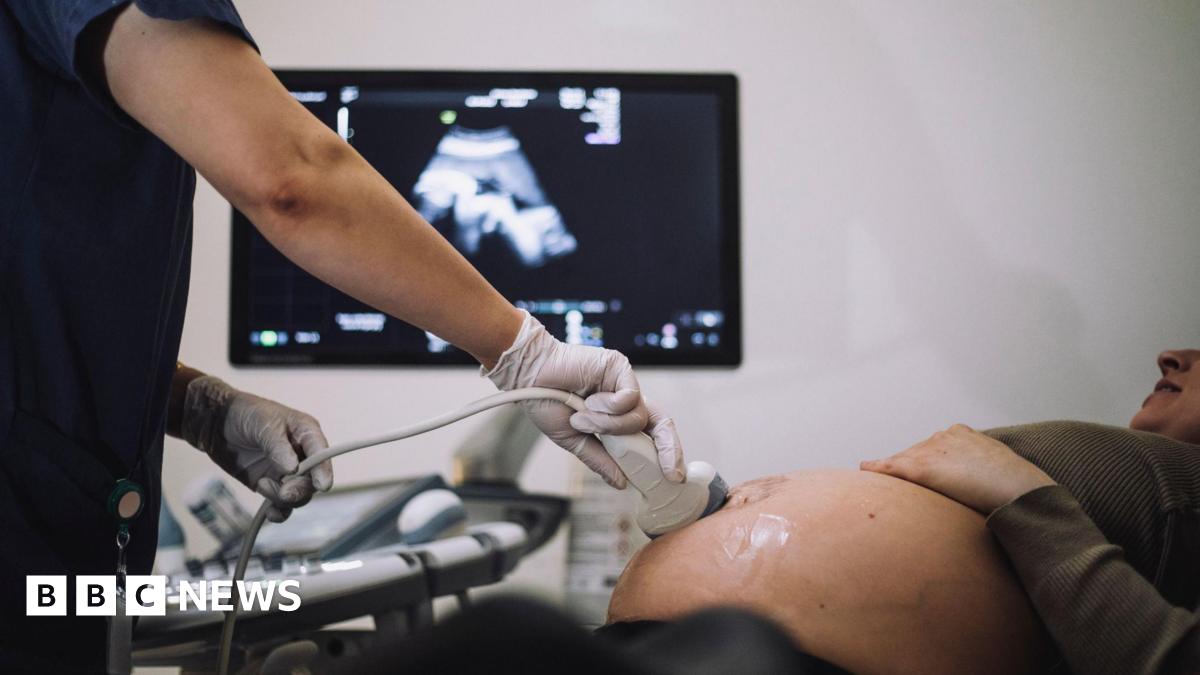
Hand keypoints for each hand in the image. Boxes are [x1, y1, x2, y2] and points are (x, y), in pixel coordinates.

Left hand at [181, 376, 333, 521]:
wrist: (217, 423)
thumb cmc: (246, 413)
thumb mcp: (264, 423)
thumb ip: (278, 446)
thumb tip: (293, 468)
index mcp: (306, 434)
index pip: (322, 454)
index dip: (324, 470)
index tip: (321, 486)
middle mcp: (301, 455)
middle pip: (312, 481)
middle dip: (299, 489)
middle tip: (284, 492)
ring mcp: (286, 472)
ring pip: (298, 495)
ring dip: (284, 499)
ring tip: (262, 486)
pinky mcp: (271, 484)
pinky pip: (282, 504)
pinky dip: (279, 512)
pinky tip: (271, 513)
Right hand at [484, 311, 683, 488]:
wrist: (529, 375)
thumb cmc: (546, 402)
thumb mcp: (574, 441)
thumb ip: (600, 459)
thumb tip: (622, 483)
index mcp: (617, 417)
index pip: (650, 436)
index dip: (666, 455)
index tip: (671, 478)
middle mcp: (625, 399)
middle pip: (662, 424)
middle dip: (670, 449)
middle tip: (671, 471)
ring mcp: (624, 383)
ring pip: (639, 417)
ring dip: (609, 426)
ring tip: (582, 419)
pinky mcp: (620, 367)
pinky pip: (629, 397)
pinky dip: (608, 407)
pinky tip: (587, 402)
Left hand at [860, 424, 1054, 512]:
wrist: (1020, 489)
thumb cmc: (1015, 485)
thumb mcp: (997, 469)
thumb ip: (981, 469)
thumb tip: (980, 483)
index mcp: (961, 433)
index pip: (932, 447)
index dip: (925, 462)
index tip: (922, 473)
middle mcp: (943, 437)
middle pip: (914, 453)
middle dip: (906, 467)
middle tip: (898, 487)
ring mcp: (931, 450)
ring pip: (902, 461)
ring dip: (892, 472)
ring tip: (880, 481)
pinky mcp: (922, 467)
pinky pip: (892, 467)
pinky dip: (878, 468)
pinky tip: (865, 469)